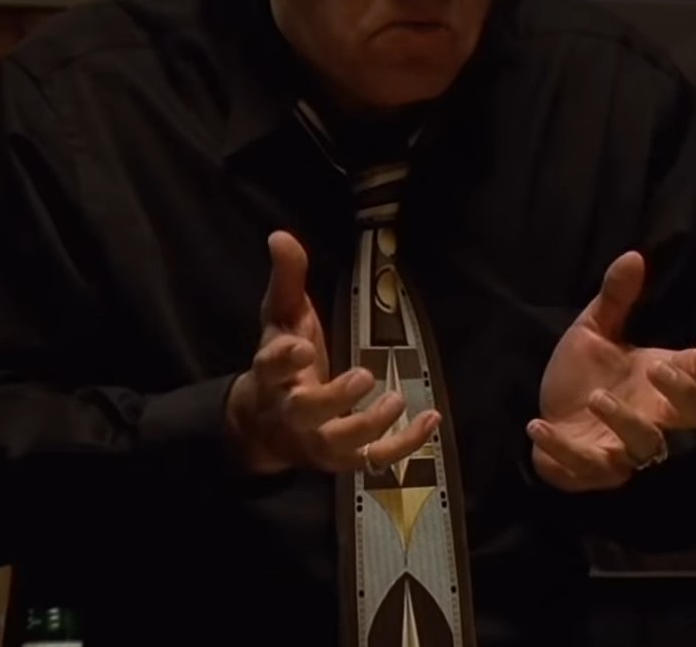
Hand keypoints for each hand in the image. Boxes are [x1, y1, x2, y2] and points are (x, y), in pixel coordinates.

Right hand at [226, 230, 438, 473]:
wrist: (265, 424)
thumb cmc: (281, 363)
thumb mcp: (281, 316)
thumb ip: (287, 277)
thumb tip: (280, 234)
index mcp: (273, 373)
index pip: (272, 367)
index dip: (284, 360)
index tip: (301, 348)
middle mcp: (292, 410)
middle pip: (306, 412)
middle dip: (334, 398)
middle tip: (363, 375)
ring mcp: (318, 439)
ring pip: (340, 444)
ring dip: (369, 425)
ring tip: (395, 398)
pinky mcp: (343, 458)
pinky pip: (374, 460)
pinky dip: (403, 446)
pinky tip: (430, 419)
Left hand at [528, 251, 695, 492]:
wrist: (549, 416)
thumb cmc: (582, 375)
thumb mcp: (594, 331)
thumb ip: (615, 299)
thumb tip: (633, 255)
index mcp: (659, 380)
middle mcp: (653, 417)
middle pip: (695, 416)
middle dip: (683, 395)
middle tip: (656, 368)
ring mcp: (626, 448)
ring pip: (645, 447)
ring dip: (624, 423)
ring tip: (596, 396)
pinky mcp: (593, 470)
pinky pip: (586, 467)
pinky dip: (562, 450)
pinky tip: (536, 425)